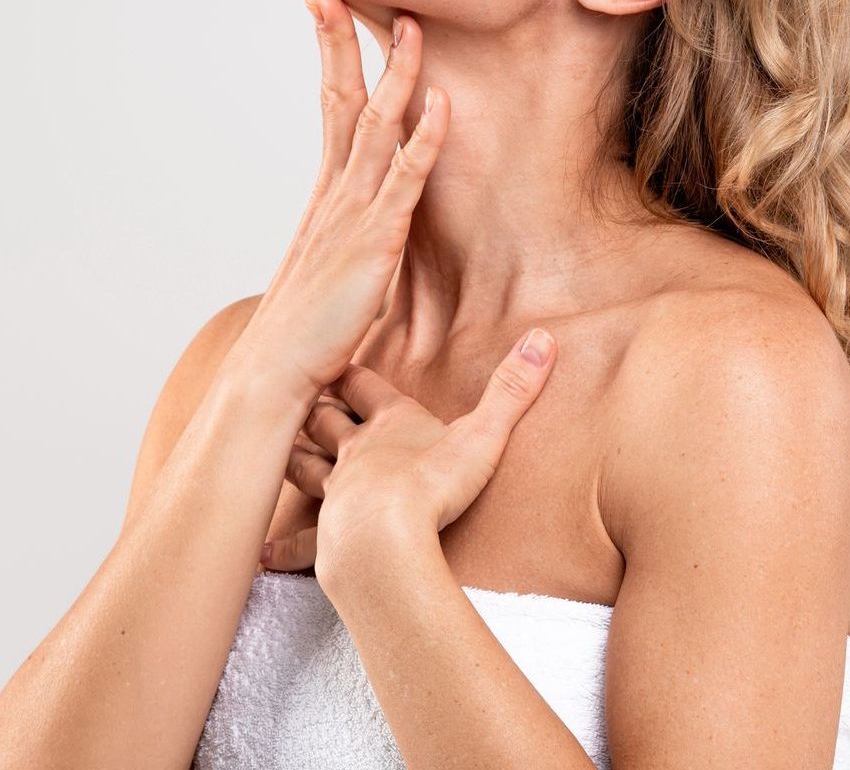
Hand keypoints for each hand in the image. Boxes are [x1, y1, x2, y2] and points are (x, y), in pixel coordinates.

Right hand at [230, 0, 449, 403]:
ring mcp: (354, 212)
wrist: (275, 374)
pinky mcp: (376, 240)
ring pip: (377, 126)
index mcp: (326, 194)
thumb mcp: (327, 268)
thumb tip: (356, 226)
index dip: (331, 56)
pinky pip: (406, 178)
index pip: (329, 107)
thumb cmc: (303, 330)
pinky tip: (441, 104)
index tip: (328, 9)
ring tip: (410, 26)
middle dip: (344, 41)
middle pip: (342, 99)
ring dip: (397, 74)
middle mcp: (337, 192)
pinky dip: (425, 138)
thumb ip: (344, 236)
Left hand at [259, 327, 556, 580]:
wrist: (384, 539)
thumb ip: (513, 389)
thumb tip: (545, 337)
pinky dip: (284, 544)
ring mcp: (336, 494)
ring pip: (305, 467)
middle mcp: (355, 452)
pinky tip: (263, 551)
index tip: (336, 351)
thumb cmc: (433, 484)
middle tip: (299, 393)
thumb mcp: (483, 433)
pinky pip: (302, 540)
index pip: (364, 384)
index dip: (351, 369)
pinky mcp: (327, 536)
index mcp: (390, 422)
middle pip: (326, 419)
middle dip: (313, 405)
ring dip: (293, 457)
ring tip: (278, 448)